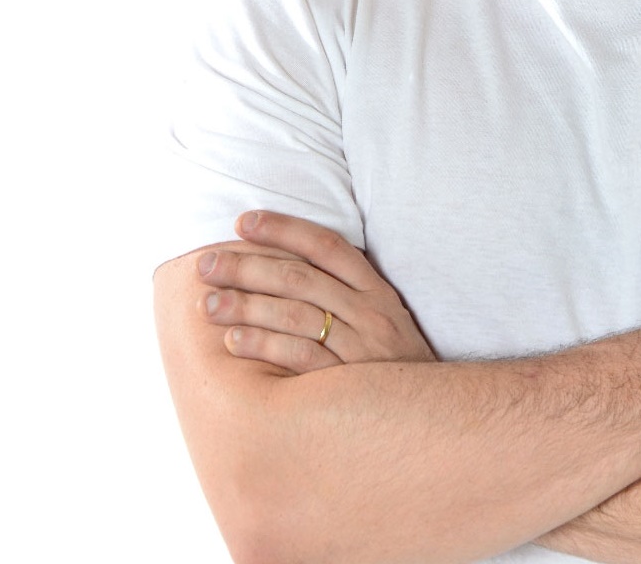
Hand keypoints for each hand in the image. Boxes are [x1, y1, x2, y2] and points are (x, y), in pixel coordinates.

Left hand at [196, 210, 437, 373]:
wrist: (435, 420)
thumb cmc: (393, 367)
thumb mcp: (382, 321)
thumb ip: (344, 296)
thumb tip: (283, 271)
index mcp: (376, 291)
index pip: (327, 246)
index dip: (284, 229)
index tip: (243, 221)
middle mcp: (371, 312)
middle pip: (301, 278)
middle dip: (248, 266)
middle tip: (205, 264)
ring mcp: (362, 347)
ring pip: (297, 315)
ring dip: (247, 306)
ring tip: (209, 304)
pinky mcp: (351, 383)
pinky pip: (302, 358)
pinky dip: (266, 346)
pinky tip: (233, 342)